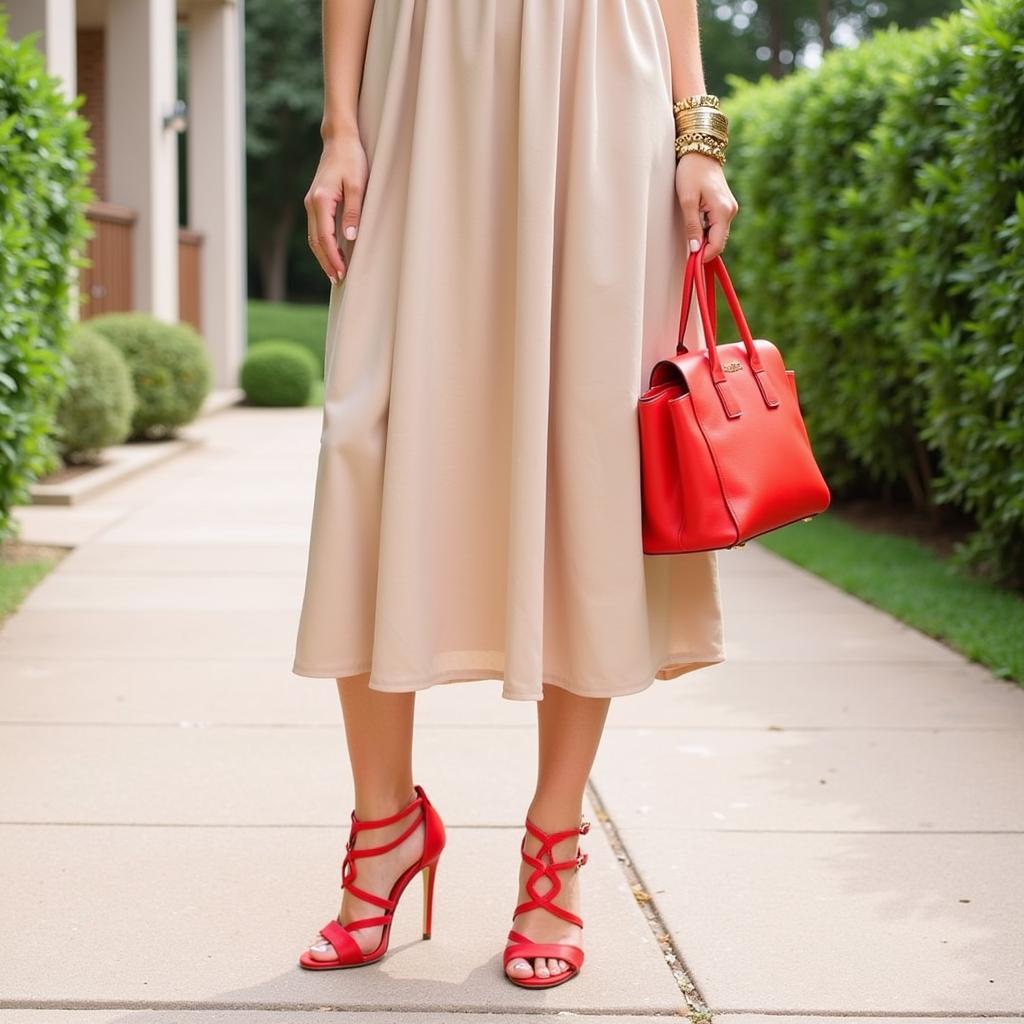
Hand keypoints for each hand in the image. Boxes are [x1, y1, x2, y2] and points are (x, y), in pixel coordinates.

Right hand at [303, 130, 368, 283]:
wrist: (340, 140)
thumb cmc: (352, 160)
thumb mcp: (358, 185)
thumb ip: (353, 212)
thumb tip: (349, 238)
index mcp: (321, 201)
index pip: (325, 238)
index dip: (333, 258)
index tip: (341, 273)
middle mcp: (311, 203)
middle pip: (315, 241)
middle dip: (326, 262)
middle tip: (338, 280)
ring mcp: (311, 203)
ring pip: (313, 237)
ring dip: (323, 256)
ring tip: (334, 272)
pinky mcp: (315, 202)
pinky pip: (316, 229)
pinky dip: (322, 244)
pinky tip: (331, 253)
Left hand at [675, 152, 738, 261]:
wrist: (700, 151)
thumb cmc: (691, 172)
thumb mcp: (687, 201)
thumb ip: (692, 226)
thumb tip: (694, 248)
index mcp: (723, 211)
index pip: (717, 244)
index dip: (704, 256)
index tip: (690, 262)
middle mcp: (730, 211)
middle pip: (719, 241)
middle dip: (704, 250)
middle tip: (687, 253)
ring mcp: (729, 209)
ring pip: (718, 235)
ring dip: (704, 240)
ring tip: (689, 236)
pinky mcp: (725, 207)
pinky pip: (717, 226)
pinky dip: (707, 232)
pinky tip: (696, 228)